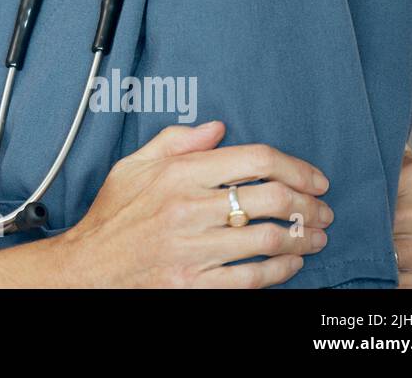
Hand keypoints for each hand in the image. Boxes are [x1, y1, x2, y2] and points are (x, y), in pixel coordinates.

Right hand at [0, 121, 331, 287]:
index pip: (255, 159)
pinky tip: (291, 263)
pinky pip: (254, 277)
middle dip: (310, 204)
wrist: (89, 267)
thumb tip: (217, 128)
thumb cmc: (113, 215)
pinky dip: (283, 270)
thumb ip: (176, 141)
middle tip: (323, 209)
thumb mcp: (134, 165)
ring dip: (305, 238)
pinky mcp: (196, 283)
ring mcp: (194, 248)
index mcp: (179, 173)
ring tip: (316, 236)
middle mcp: (189, 208)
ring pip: (271, 239)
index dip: (296, 167)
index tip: (314, 178)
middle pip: (273, 198)